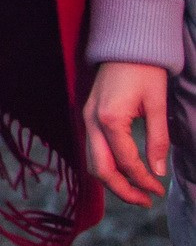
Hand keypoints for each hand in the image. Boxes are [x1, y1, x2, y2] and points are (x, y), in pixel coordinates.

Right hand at [85, 61, 171, 205]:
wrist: (125, 44)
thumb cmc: (145, 71)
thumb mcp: (157, 105)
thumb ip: (157, 140)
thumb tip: (158, 173)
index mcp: (109, 118)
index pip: (125, 161)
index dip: (144, 181)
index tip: (160, 191)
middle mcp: (91, 120)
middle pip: (99, 168)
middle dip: (122, 190)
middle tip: (146, 201)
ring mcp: (86, 118)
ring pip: (92, 161)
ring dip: (113, 180)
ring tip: (137, 191)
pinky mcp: (88, 116)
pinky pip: (93, 149)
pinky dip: (107, 165)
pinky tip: (124, 171)